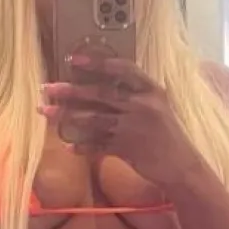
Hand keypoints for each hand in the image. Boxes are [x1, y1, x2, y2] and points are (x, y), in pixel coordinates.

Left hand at [38, 56, 200, 185]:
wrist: (182, 168)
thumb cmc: (169, 138)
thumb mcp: (159, 110)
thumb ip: (136, 97)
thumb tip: (105, 90)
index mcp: (151, 91)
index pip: (123, 68)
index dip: (98, 62)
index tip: (74, 59)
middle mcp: (142, 106)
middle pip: (101, 94)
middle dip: (71, 91)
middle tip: (48, 88)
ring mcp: (133, 128)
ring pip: (94, 119)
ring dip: (67, 117)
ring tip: (46, 113)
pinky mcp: (127, 149)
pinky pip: (98, 146)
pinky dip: (83, 147)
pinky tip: (69, 146)